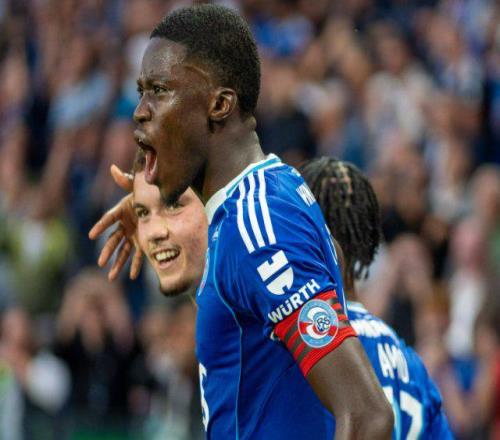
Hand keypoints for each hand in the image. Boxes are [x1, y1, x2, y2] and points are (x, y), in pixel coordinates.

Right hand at [88, 165, 142, 279]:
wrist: (160, 201)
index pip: (108, 219)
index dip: (100, 226)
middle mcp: (124, 225)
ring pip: (123, 252)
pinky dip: (136, 265)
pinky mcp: (142, 241)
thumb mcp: (137, 187)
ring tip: (111, 278)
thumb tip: (114, 169)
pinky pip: (138, 255)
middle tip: (101, 263)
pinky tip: (133, 276)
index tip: (91, 235)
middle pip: (113, 240)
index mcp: (121, 212)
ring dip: (118, 264)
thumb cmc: (146, 193)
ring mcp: (133, 235)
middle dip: (107, 252)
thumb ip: (127, 180)